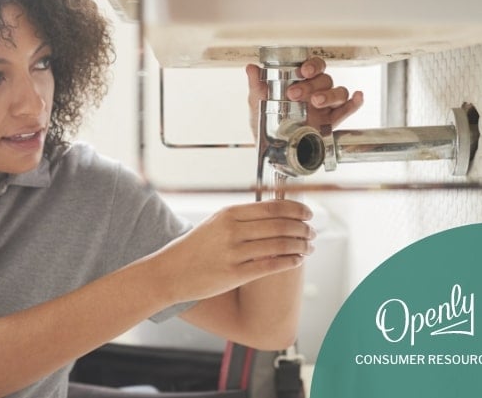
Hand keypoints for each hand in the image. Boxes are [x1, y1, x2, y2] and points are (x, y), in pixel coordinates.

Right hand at [148, 199, 314, 302]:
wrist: (169, 272)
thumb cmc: (194, 249)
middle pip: (280, 225)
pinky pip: (270, 265)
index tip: (309, 213)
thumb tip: (274, 212)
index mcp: (229, 214)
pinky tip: (299, 260)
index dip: (297, 209)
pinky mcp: (234, 274)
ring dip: (300, 245)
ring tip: (309, 247)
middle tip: (313, 231)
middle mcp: (232, 230)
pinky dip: (289, 261)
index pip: (273, 207)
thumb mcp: (215, 224)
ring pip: (279, 245)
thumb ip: (241, 218)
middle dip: (303, 228)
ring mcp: (233, 253)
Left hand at [246, 57, 363, 137]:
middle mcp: (315, 91)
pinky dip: (354, 103)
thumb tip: (251, 68)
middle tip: (295, 94)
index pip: (313, 66)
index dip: (312, 65)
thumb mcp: (257, 102)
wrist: (271, 148)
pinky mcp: (331, 122)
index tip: (303, 71)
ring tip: (317, 102)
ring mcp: (325, 106)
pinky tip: (357, 97)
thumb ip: (256, 85)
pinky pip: (347, 109)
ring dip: (330, 94)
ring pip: (338, 92)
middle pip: (325, 79)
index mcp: (300, 81)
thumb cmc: (265, 121)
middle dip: (312, 85)